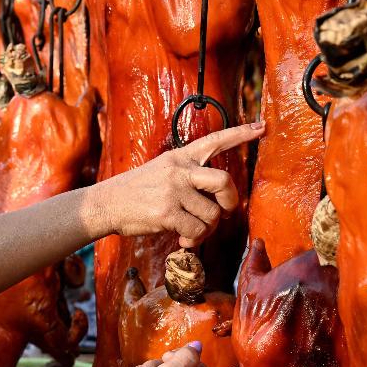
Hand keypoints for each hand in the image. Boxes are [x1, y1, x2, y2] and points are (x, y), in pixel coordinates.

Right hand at [92, 122, 264, 246]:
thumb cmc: (134, 192)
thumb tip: (214, 203)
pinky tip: (182, 239)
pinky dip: (193, 239)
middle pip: (224, 180)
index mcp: (179, 157)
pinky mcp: (167, 213)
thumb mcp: (160, 171)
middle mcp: (179, 170)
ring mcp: (173, 191)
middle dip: (231, 200)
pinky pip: (196, 229)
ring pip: (211, 214)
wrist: (104, 204)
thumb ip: (186, 177)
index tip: (262, 127)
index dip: (240, 134)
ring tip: (191, 231)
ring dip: (206, 228)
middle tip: (226, 211)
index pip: (214, 140)